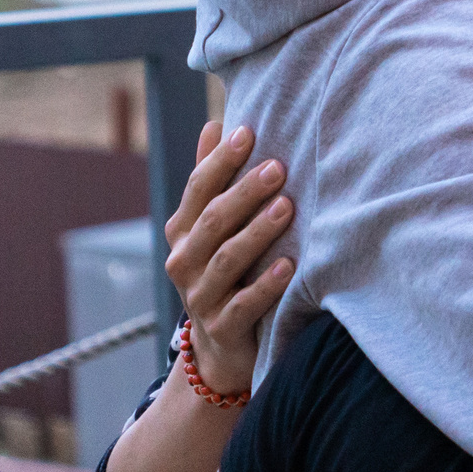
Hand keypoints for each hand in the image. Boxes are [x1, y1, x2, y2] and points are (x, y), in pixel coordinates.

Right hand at [163, 122, 297, 395]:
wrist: (221, 348)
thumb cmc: (225, 272)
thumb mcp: (213, 227)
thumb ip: (213, 180)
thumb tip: (217, 123)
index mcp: (182, 230)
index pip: (198, 188)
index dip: (219, 160)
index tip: (247, 132)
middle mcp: (184, 260)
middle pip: (214, 220)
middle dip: (245, 192)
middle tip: (278, 167)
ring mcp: (200, 296)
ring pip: (227, 259)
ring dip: (258, 232)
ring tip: (287, 208)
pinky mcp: (222, 327)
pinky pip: (244, 304)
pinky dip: (266, 284)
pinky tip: (290, 266)